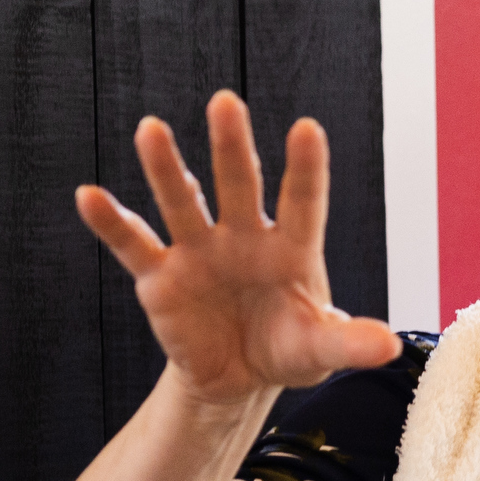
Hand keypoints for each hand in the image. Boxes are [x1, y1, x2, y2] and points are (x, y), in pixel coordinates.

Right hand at [76, 90, 401, 408]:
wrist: (238, 378)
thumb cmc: (287, 348)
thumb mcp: (319, 348)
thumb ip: (349, 342)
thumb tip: (390, 346)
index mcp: (291, 247)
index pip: (303, 201)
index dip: (305, 168)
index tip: (307, 129)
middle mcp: (244, 237)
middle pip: (239, 184)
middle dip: (232, 146)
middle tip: (226, 102)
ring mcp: (200, 252)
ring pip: (182, 201)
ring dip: (166, 168)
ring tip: (151, 130)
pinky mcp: (161, 278)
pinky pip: (134, 244)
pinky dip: (111, 223)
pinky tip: (89, 196)